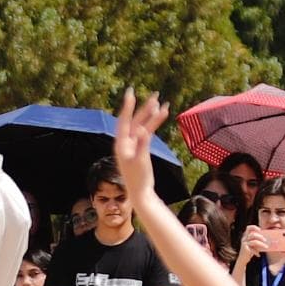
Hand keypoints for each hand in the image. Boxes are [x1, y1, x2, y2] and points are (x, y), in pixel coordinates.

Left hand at [111, 89, 169, 205]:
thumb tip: (144, 130)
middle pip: (136, 120)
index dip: (128, 106)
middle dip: (145, 108)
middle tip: (155, 94)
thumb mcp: (140, 161)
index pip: (124, 120)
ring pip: (143, 125)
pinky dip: (154, 125)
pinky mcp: (141, 148)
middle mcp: (126, 142)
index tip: (131, 93)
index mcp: (121, 144)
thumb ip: (142, 144)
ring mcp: (134, 145)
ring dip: (152, 115)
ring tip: (163, 104)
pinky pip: (148, 133)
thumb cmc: (138, 178)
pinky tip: (161, 115)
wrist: (141, 192)